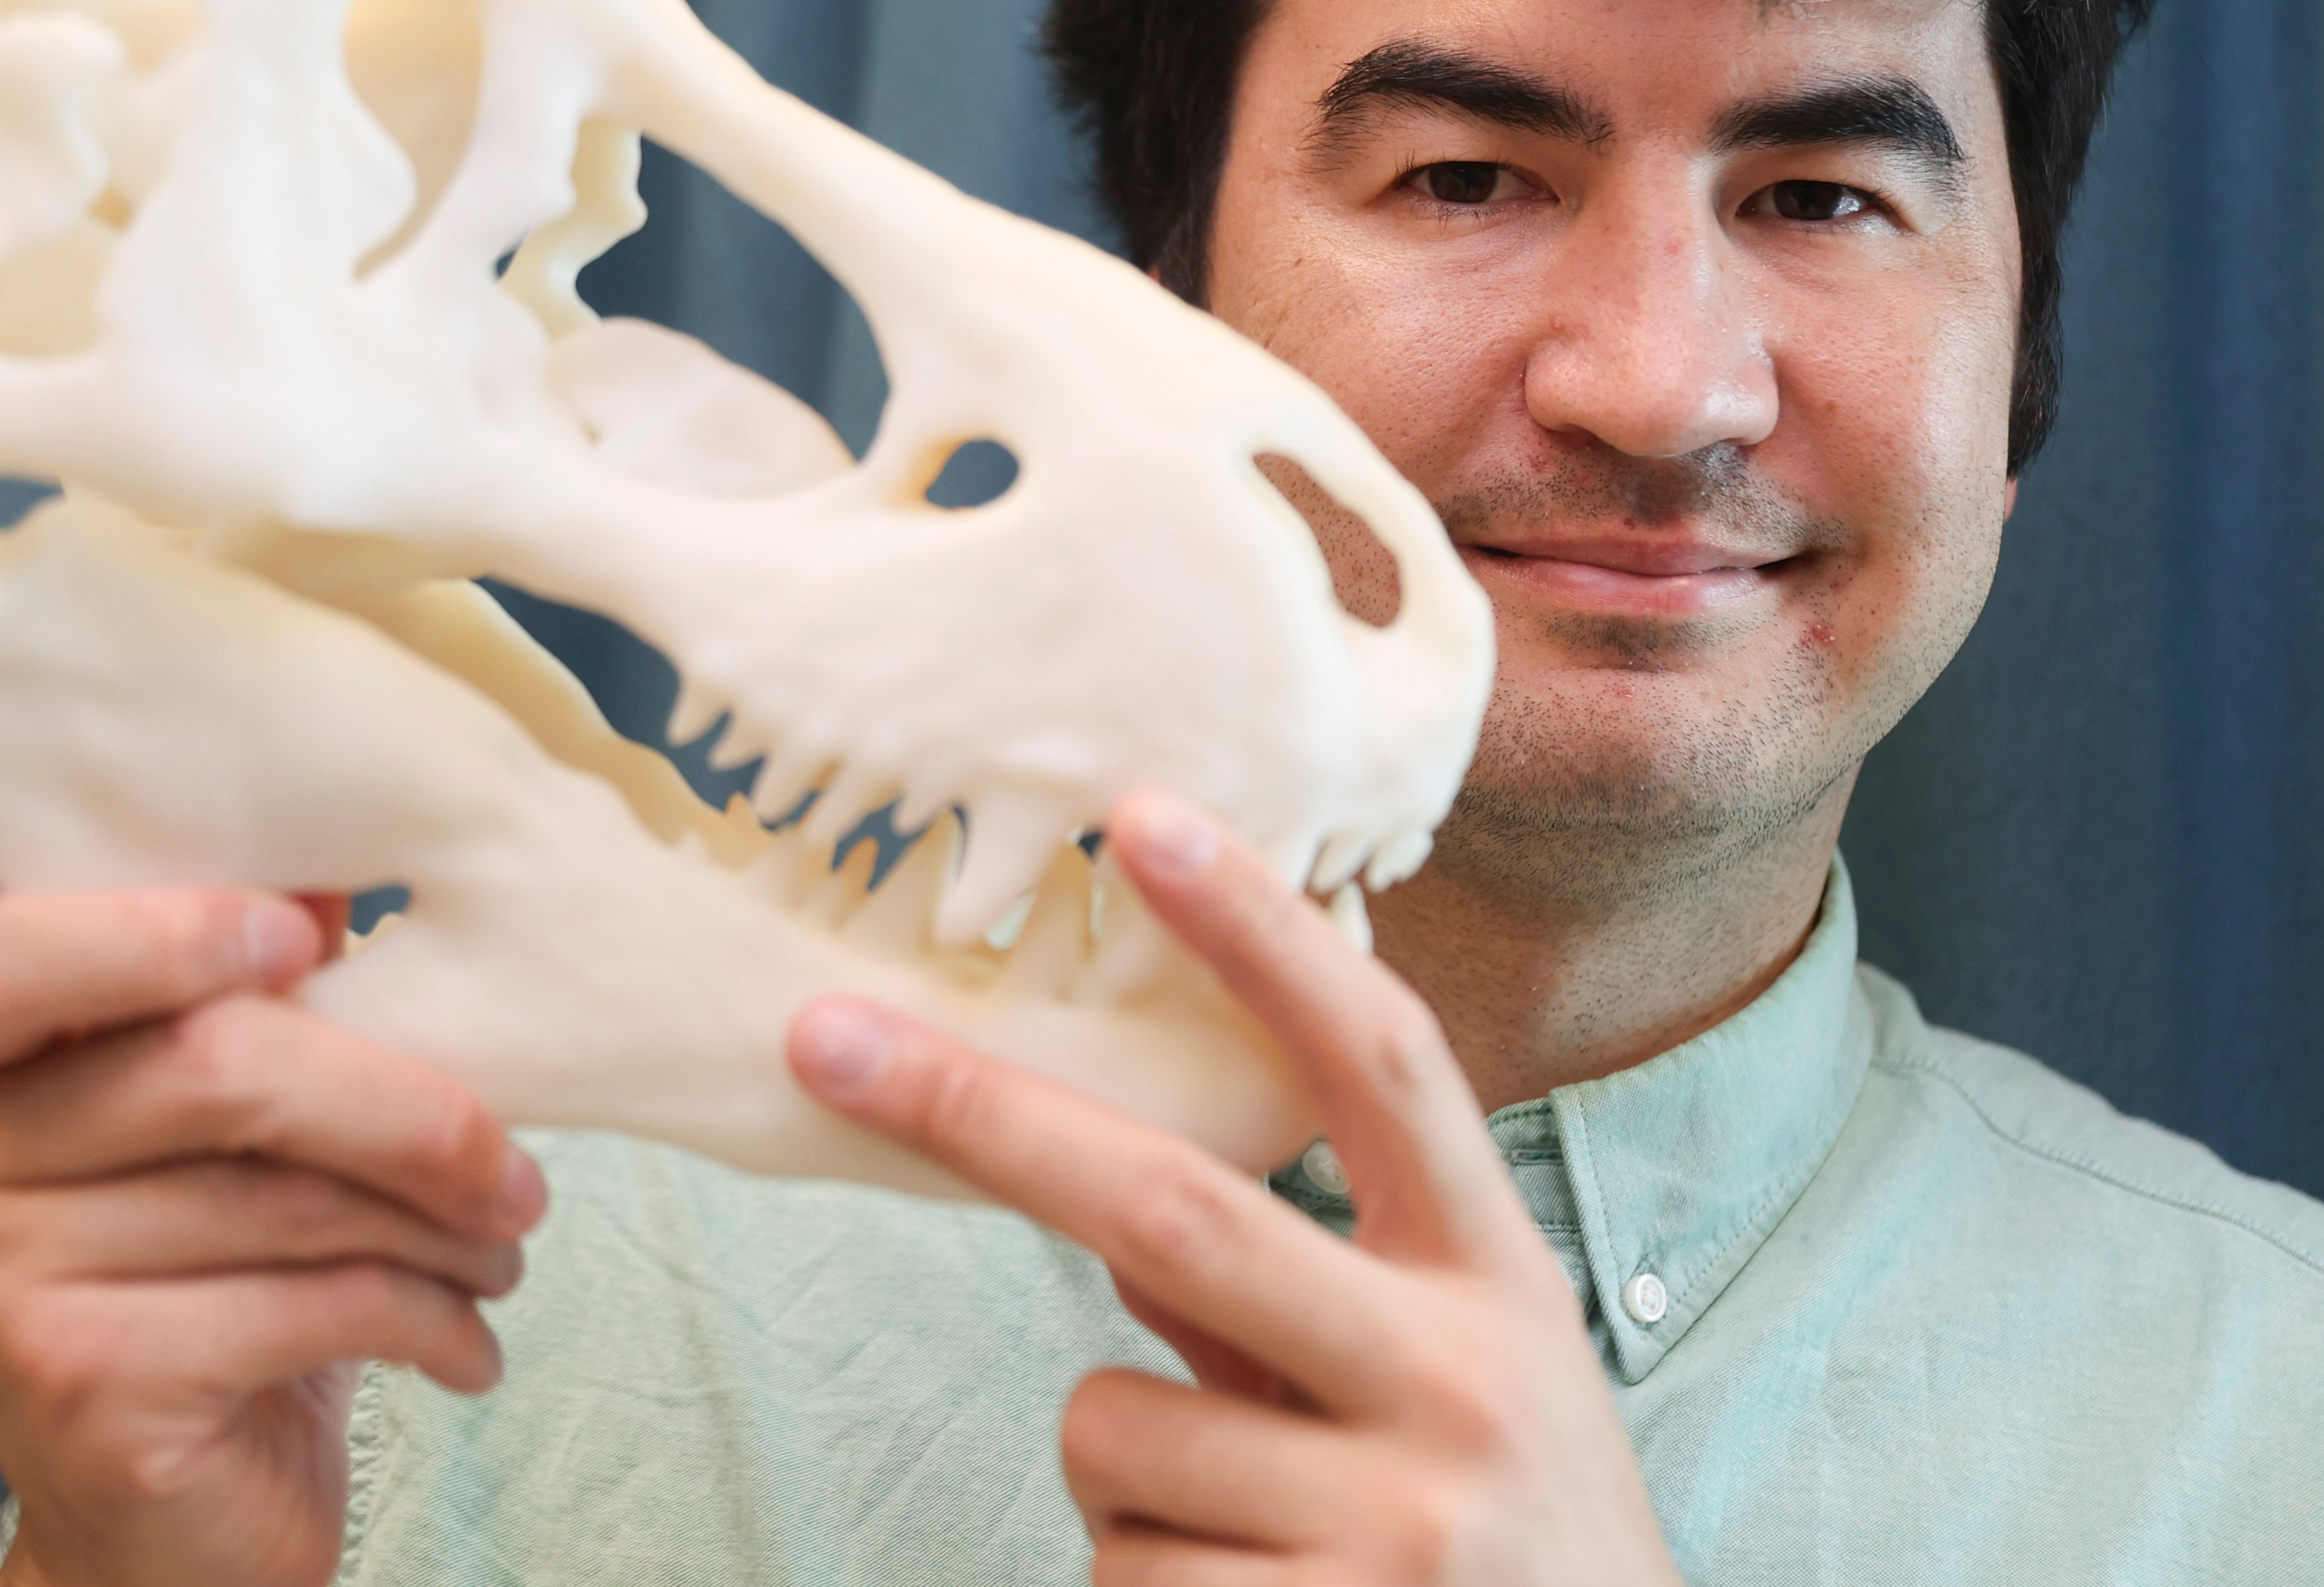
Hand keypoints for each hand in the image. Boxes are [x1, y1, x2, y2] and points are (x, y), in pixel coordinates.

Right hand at [0, 887, 545, 1586]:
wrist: (168, 1535)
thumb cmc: (216, 1290)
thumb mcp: (222, 1136)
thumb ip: (250, 998)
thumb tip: (344, 857)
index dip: (158, 930)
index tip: (307, 935)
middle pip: (211, 1067)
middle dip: (407, 1107)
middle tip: (511, 1165)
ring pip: (284, 1195)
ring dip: (442, 1226)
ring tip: (502, 1248)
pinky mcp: (83, 1387)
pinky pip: (310, 1303)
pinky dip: (430, 1316)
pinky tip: (466, 1339)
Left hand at [788, 794, 1682, 1584]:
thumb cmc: (1500, 1542)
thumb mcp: (1451, 1382)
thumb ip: (1294, 1283)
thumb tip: (1096, 1189)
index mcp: (1497, 1284)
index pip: (1385, 1067)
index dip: (1267, 937)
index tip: (1145, 814)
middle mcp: (1457, 1383)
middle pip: (1176, 1210)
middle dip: (981, 1115)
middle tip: (823, 1038)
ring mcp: (1394, 1525)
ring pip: (1109, 1429)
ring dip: (1119, 1477)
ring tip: (1247, 1535)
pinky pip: (1116, 1574)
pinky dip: (1140, 1586)